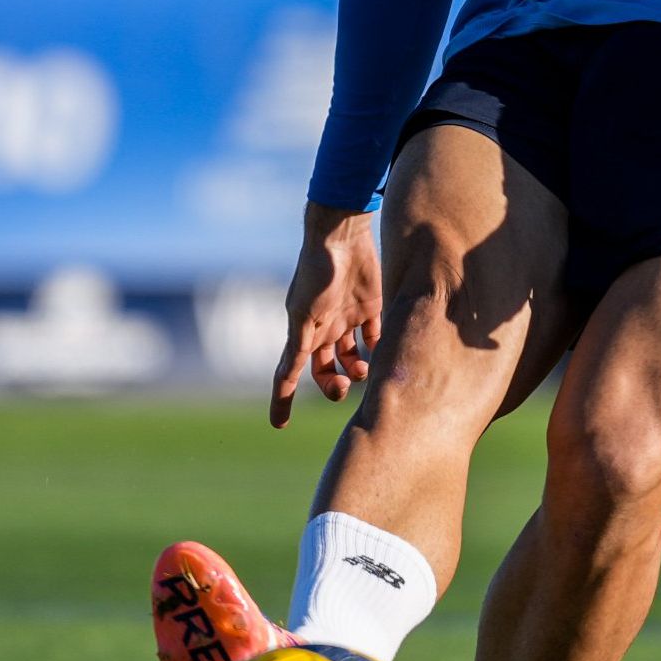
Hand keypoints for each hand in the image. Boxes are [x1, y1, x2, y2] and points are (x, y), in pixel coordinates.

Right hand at [271, 204, 384, 427]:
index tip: (279, 424)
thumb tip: (285, 378)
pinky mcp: (370, 305)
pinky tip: (382, 352)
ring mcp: (346, 317)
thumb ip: (298, 347)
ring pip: (351, 356)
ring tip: (363, 373)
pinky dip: (377, 348)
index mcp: (302, 331)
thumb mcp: (303, 313)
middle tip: (342, 390)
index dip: (282, 399)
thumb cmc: (317, 273)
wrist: (341, 236)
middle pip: (324, 369)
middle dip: (331, 385)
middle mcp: (323, 327)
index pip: (288, 373)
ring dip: (356, 371)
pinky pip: (374, 335)